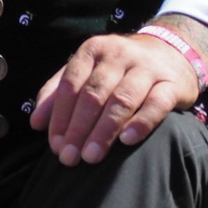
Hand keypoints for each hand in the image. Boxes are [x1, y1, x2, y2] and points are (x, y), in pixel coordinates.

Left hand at [31, 33, 200, 165]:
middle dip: (79, 128)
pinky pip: (156, 104)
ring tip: (91, 157)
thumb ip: (59, 93)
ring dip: (104, 131)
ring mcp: (147, 68)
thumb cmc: (119, 70)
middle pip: (94, 94)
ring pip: (122, 100)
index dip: (60, 116)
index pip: (71, 85)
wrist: (171, 53)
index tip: (55, 145)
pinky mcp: (171, 84)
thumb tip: (36, 123)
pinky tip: (126, 141)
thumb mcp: (87, 72)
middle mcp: (119, 54)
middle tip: (69, 157)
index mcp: (93, 50)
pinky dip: (140, 123)